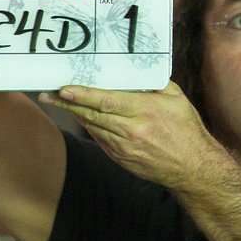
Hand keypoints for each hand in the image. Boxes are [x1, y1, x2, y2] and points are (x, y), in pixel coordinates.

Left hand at [38, 82, 226, 191]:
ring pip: (92, 126)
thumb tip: (131, 71)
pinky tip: (79, 115)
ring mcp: (124, 147)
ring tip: (56, 100)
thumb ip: (153, 84)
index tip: (64, 88)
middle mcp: (132, 130)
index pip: (108, 101)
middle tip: (48, 93)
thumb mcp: (177, 100)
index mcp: (146, 112)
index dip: (83, 95)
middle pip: (93, 114)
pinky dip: (89, 125)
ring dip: (74, 113)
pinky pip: (99, 138)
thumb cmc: (187, 130)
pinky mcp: (120, 158)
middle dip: (68, 103)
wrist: (193, 169)